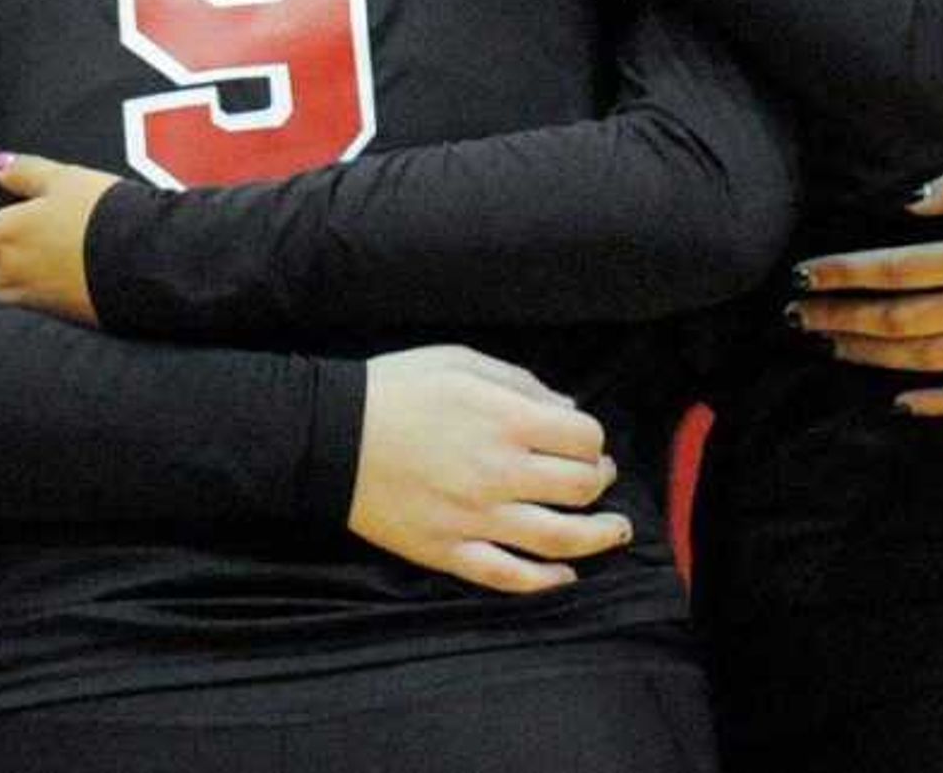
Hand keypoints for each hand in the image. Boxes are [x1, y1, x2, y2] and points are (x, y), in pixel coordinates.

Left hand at [0, 154, 119, 326]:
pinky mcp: (56, 328)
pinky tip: (45, 315)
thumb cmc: (103, 211)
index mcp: (0, 236)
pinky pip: (28, 329)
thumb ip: (23, 172)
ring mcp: (30, 307)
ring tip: (17, 301)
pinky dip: (28, 324)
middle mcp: (6, 275)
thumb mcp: (64, 178)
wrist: (145, 257)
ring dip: (1, 308)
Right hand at [349, 345, 628, 594]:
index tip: (585, 442)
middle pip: (580, 487)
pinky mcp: (450, 552)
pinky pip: (509, 577)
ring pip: (561, 539)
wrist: (328, 437)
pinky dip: (545, 581)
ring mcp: (477, 518)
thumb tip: (565, 410)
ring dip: (599, 536)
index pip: (584, 438)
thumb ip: (518, 381)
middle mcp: (500, 472)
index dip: (593, 439)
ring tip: (615, 531)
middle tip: (597, 477)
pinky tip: (565, 575)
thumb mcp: (457, 361)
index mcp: (505, 419)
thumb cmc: (393, 390)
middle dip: (599, 480)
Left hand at [788, 163, 942, 415]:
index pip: (896, 269)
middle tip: (798, 315)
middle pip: (900, 319)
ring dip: (874, 354)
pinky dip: (937, 404)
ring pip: (928, 360)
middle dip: (842, 316)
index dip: (843, 273)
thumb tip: (907, 203)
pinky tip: (899, 401)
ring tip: (832, 344)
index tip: (803, 274)